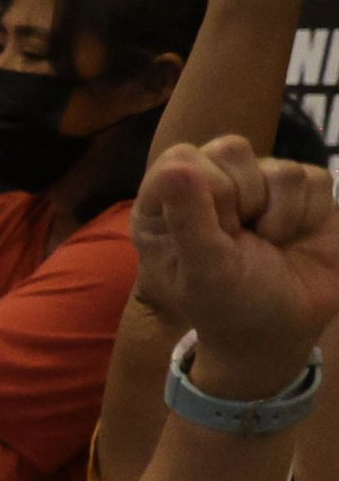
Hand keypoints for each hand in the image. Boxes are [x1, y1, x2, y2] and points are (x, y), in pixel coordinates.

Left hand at [131, 137, 338, 383]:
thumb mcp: (204, 271)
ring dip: (279, 216)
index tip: (215, 233)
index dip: (206, 192)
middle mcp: (209, 186)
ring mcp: (258, 184)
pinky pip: (314, 177)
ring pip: (279, 166)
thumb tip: (177, 166)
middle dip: (245, 200)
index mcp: (166, 205)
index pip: (180, 159)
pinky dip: (308, 215)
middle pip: (230, 148)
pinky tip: (294, 239)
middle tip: (242, 241)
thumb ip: (188, 219)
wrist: (282, 331)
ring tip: (268, 246)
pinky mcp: (303, 190)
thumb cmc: (229, 307)